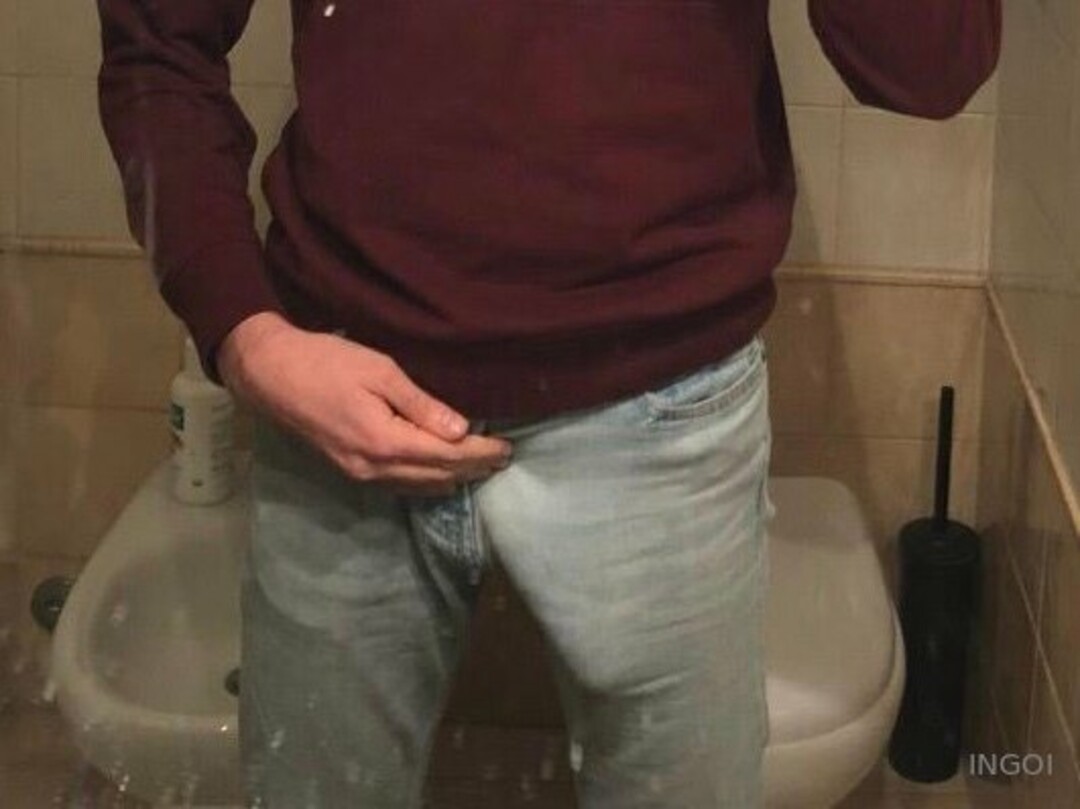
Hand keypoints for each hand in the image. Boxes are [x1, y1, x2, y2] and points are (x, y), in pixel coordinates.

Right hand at [217, 312, 512, 496]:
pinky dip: (426, 480)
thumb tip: (461, 430)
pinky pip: (398, 485)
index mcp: (385, 442)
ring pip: (418, 486)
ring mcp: (359, 474)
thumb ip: (421, 405)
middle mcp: (374, 468)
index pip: (447, 456)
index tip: (507, 449)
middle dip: (472, 470)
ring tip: (479, 468)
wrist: (269, 373)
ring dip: (451, 478)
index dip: (480, 454)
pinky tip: (439, 473)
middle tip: (502, 460)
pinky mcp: (349, 471)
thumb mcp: (380, 371)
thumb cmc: (325, 362)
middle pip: (436, 477)